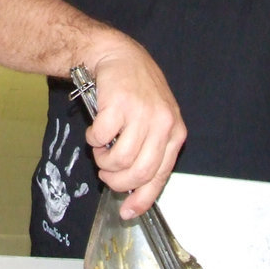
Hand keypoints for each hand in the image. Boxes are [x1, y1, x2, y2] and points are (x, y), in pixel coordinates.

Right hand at [85, 37, 185, 218]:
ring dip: (103, 160)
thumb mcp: (153, 122)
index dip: (142, 199)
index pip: (160, 176)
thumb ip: (149, 151)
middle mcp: (163, 124)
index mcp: (175, 133)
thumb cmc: (135, 92)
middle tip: (106, 174)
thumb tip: (134, 191)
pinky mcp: (120, 104)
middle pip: (140, 172)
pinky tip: (95, 131)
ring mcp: (142, 113)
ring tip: (100, 150)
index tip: (127, 212)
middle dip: (117, 181)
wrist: (119, 56)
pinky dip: (94, 140)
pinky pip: (102, 138)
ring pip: (120, 159)